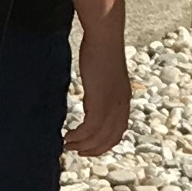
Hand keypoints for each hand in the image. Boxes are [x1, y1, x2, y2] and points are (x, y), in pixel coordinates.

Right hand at [66, 29, 131, 158]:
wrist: (105, 38)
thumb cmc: (102, 50)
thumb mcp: (105, 74)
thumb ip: (102, 87)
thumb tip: (94, 90)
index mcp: (124, 100)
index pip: (119, 131)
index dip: (105, 143)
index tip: (91, 147)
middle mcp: (121, 106)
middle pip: (110, 139)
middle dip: (94, 149)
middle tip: (77, 152)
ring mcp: (112, 105)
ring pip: (98, 137)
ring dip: (82, 145)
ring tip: (68, 145)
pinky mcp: (100, 102)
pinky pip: (89, 129)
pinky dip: (78, 136)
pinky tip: (67, 135)